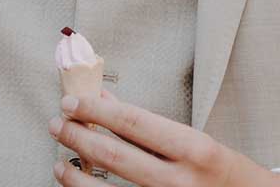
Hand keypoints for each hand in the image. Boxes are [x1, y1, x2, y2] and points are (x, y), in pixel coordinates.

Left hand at [51, 92, 279, 186]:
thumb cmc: (222, 172)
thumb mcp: (195, 141)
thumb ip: (148, 124)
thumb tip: (103, 100)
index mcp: (194, 149)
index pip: (133, 122)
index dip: (95, 110)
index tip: (70, 102)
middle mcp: (182, 180)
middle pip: (115, 154)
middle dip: (78, 136)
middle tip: (57, 125)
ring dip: (76, 175)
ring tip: (60, 162)